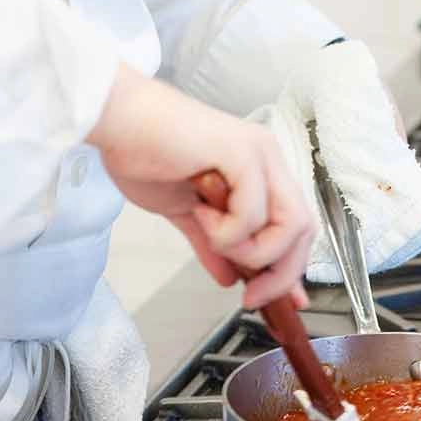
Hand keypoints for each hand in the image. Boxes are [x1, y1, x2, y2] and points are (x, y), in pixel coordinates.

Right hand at [87, 65, 314, 309]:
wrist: (117, 118)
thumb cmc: (143, 152)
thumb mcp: (183, 211)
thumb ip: (210, 244)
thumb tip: (229, 279)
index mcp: (258, 168)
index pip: (296, 225)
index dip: (291, 268)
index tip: (278, 303)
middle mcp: (267, 157)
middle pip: (303, 229)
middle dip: (280, 273)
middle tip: (250, 295)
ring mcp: (259, 153)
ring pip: (289, 225)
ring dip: (250, 251)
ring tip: (211, 236)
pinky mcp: (241, 152)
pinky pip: (253, 213)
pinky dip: (228, 232)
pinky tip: (199, 213)